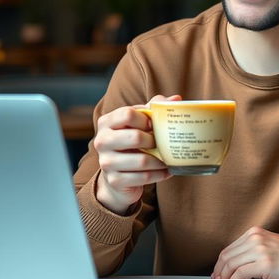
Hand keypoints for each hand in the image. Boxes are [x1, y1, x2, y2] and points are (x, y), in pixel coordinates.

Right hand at [94, 94, 180, 214]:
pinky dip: (160, 174)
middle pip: (136, 137)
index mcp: (106, 122)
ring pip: (142, 161)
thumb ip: (154, 108)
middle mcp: (102, 141)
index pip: (128, 114)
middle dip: (155, 141)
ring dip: (161, 161)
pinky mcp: (115, 181)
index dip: (147, 119)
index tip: (154, 125)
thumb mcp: (139, 123)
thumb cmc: (131, 143)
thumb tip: (176, 98)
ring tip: (169, 159)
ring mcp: (106, 163)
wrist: (118, 176)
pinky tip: (167, 171)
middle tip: (163, 144)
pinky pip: (144, 177)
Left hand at [211, 226, 278, 278]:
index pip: (230, 248)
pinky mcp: (266, 263)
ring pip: (232, 264)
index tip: (218, 271)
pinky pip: (241, 273)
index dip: (221, 262)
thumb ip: (253, 249)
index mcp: (256, 232)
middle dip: (219, 270)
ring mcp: (261, 250)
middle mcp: (256, 238)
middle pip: (228, 256)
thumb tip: (235, 264)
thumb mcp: (270, 244)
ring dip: (225, 276)